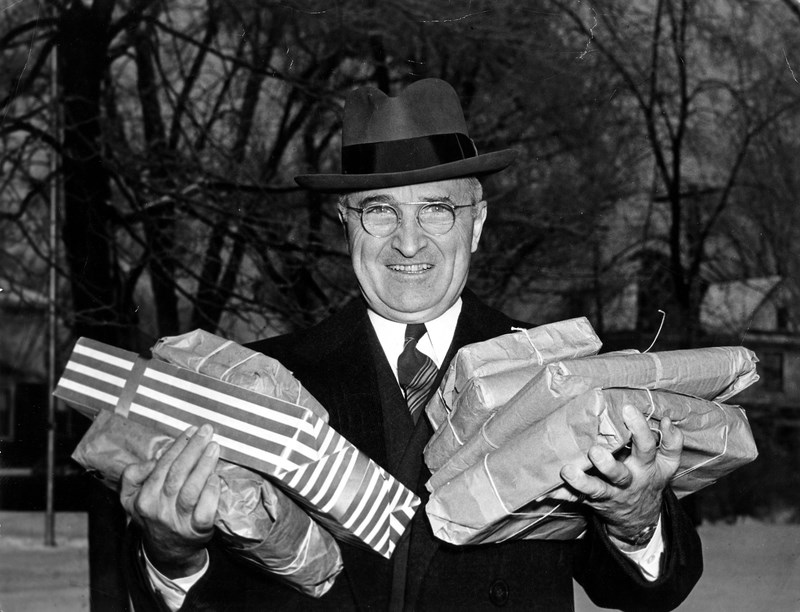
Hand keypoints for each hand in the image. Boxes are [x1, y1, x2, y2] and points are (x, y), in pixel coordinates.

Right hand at [120, 424, 220, 577]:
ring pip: (191, 489)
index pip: (162, 466)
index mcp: (143, 499)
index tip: (192, 430)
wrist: (168, 551)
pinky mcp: (197, 530)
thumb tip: (153, 459)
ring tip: (214, 447)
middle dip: (193, 449)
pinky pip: (205, 509)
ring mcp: (178, 521)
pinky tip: (216, 477)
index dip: (178, 446)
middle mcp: (159, 510)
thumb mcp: (131, 498)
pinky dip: (211, 492)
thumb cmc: (155, 515)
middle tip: (207, 432)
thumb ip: (133, 475)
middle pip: (177, 474)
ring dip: (204, 465)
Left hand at [560, 404, 682, 544]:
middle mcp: (627, 482)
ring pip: (595, 490)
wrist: (640, 519)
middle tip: (595, 451)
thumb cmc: (649, 478)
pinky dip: (559, 495)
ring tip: (567, 470)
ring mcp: (609, 494)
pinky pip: (573, 499)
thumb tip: (667, 420)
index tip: (627, 409)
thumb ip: (672, 442)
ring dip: (581, 481)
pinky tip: (543, 491)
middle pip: (619, 475)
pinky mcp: (592, 502)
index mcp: (646, 468)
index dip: (640, 429)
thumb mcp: (667, 465)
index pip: (646, 447)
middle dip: (607, 465)